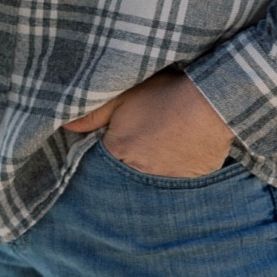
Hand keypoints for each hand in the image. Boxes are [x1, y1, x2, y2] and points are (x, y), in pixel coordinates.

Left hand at [62, 69, 233, 176]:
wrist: (210, 103)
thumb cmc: (165, 94)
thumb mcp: (124, 95)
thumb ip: (92, 113)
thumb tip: (65, 125)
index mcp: (118, 152)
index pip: (100, 160)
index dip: (106, 149)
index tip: (112, 140)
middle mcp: (139, 174)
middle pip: (125, 174)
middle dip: (127, 164)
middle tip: (138, 145)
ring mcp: (168, 182)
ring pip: (152, 180)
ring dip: (152, 168)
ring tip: (161, 146)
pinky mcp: (192, 182)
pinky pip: (179, 181)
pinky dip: (177, 169)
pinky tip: (181, 151)